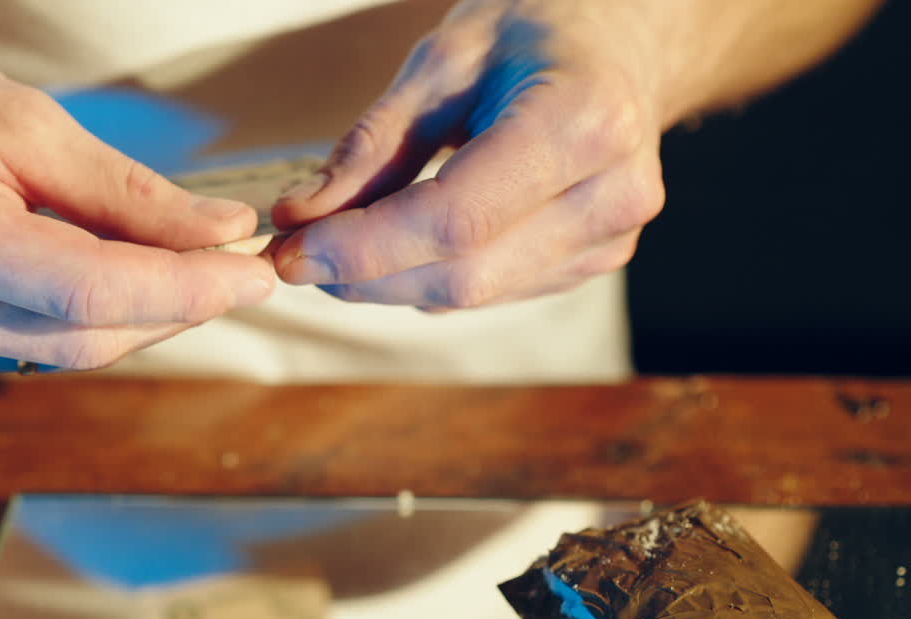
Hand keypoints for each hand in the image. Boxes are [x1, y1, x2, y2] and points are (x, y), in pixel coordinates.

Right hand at [0, 27, 272, 380]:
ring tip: (189, 267)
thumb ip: (129, 192)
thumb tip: (223, 232)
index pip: (91, 293)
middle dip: (179, 305)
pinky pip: (38, 353)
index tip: (256, 273)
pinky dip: (92, 322)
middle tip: (240, 266)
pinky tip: (116, 281)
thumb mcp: (27, 122)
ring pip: (70, 353)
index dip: (187, 290)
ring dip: (144, 316)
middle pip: (90, 336)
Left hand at [269, 0, 665, 309]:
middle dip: (364, 275)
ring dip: (388, 282)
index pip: (457, 219)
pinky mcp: (594, 262)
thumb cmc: (533, 31)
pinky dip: (428, 277)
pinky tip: (399, 243)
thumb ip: (372, 143)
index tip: (288, 252)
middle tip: (291, 256)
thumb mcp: (443, 59)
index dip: (364, 247)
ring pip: (472, 294)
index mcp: (583, 121)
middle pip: (463, 275)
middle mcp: (613, 193)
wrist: (622, 43)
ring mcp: (610, 239)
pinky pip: (490, 291)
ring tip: (335, 244)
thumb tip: (298, 218)